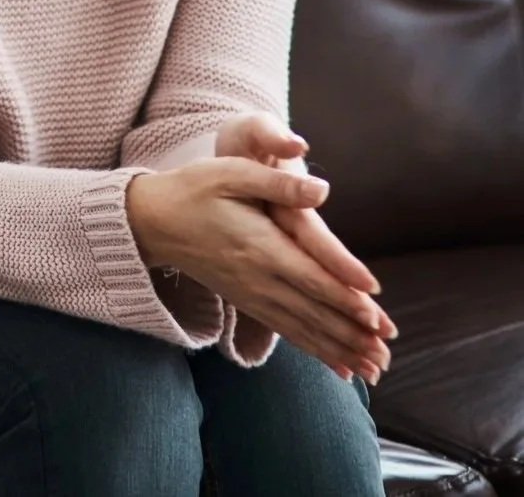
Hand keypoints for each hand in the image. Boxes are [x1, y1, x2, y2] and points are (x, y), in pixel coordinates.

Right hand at [214, 111, 397, 379]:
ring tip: (375, 368)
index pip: (309, 276)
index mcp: (259, 245)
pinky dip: (316, 350)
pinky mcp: (247, 302)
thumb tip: (323, 190)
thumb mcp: (232, 173)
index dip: (343, 294)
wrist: (153, 222)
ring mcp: (251, 294)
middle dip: (352, 332)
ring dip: (340, 348)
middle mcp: (258, 278)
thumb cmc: (194, 189)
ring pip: (303, 328)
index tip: (375, 312)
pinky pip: (287, 331)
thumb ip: (279, 184)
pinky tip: (340, 367)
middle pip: (313, 310)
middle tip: (388, 351)